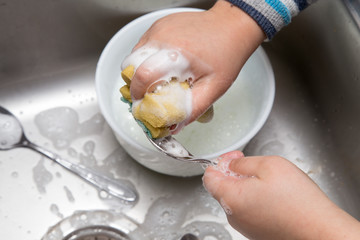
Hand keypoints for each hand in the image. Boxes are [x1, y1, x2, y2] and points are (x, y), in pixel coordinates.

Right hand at [123, 0, 264, 123]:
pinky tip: (164, 64)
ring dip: (140, 71)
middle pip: (130, 65)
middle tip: (149, 94)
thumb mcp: (214, 88)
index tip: (142, 104)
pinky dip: (146, 59)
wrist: (231, 26)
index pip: (143, 75)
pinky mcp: (158, 25)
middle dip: (135, 83)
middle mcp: (164, 38)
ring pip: (133, 55)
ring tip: (160, 78)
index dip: (138, 94)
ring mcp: (159, 29)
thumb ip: (193, 109)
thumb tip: (173, 127)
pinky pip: (142, 46)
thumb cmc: (227, 55)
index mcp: (178, 54)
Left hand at [203, 151, 359, 239]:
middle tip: (251, 165)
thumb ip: (242, 163)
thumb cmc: (297, 200)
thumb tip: (230, 165)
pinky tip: (273, 196)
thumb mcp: (268, 165)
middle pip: (222, 189)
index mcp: (231, 198)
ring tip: (266, 180)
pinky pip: (248, 211)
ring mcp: (245, 226)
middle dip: (233, 173)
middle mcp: (233, 216)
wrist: (319, 231)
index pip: (209, 178)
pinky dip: (254, 199)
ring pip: (236, 200)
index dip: (219, 162)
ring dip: (245, 186)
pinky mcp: (257, 232)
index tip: (233, 157)